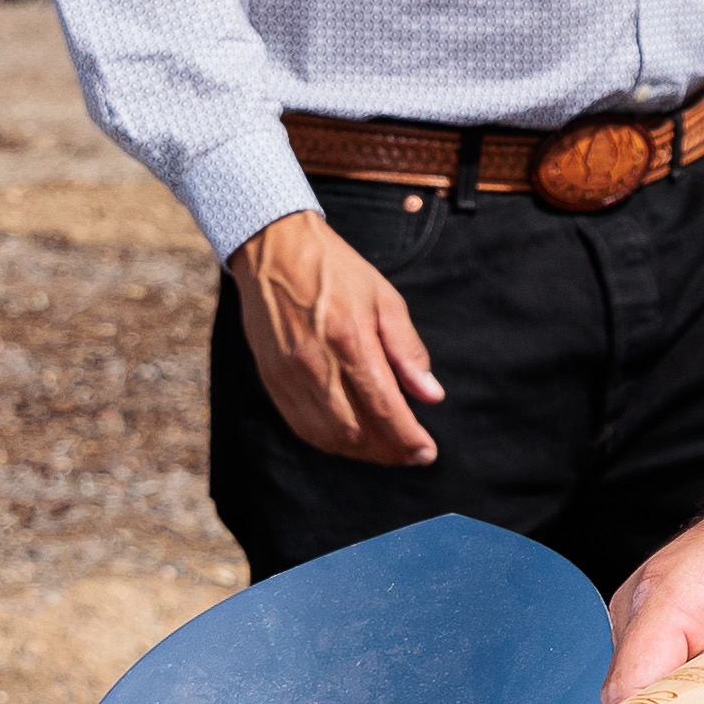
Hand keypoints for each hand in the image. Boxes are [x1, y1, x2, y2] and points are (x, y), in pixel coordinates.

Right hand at [229, 211, 442, 465]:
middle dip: (388, 452)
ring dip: (361, 452)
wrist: (275, 250)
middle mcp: (315, 364)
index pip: (384, 408)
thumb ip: (408, 351)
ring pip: (327, 436)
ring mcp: (288, 375)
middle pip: (355, 432)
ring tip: (386, 450)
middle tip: (411, 453)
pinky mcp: (271, 379)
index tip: (427, 452)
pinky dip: (329, 441)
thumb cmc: (336, 271)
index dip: (408, 439)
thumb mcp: (385, 299)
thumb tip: (431, 396)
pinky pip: (301, 426)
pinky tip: (351, 439)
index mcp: (350, 340)